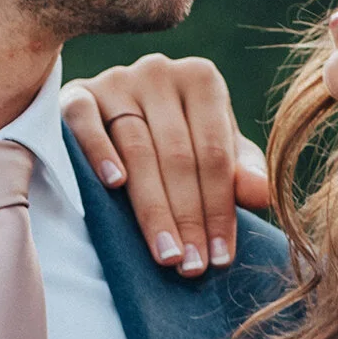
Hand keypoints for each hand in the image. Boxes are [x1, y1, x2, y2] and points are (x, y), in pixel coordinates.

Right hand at [61, 55, 270, 275]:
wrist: (115, 114)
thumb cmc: (178, 140)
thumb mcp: (216, 153)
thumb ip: (240, 172)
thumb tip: (261, 195)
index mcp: (202, 79)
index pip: (215, 153)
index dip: (219, 209)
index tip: (219, 258)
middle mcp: (160, 71)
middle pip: (178, 155)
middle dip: (187, 218)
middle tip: (191, 267)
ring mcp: (117, 80)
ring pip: (137, 150)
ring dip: (152, 208)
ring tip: (165, 253)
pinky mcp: (77, 92)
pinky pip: (85, 121)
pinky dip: (99, 152)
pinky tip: (115, 186)